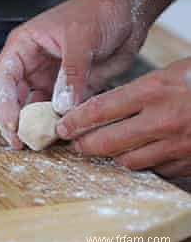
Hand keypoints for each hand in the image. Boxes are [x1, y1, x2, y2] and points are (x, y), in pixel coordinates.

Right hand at [0, 0, 147, 148]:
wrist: (127, 11)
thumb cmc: (97, 10)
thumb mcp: (81, 37)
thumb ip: (71, 72)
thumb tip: (62, 104)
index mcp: (25, 46)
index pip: (4, 77)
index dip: (4, 103)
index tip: (12, 124)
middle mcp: (33, 65)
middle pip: (15, 97)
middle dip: (16, 120)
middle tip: (20, 142)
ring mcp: (51, 78)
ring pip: (37, 107)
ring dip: (38, 124)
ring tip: (41, 142)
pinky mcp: (70, 89)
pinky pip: (61, 110)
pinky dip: (62, 122)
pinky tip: (64, 133)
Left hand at [57, 58, 190, 177]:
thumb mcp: (172, 72)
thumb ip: (139, 89)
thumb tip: (107, 103)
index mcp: (153, 91)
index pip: (98, 110)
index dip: (74, 122)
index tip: (62, 126)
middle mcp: (162, 120)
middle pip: (105, 143)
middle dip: (84, 145)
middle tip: (77, 142)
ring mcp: (176, 145)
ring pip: (127, 161)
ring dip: (114, 155)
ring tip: (111, 145)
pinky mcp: (188, 162)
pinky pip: (155, 170)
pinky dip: (145, 163)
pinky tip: (143, 151)